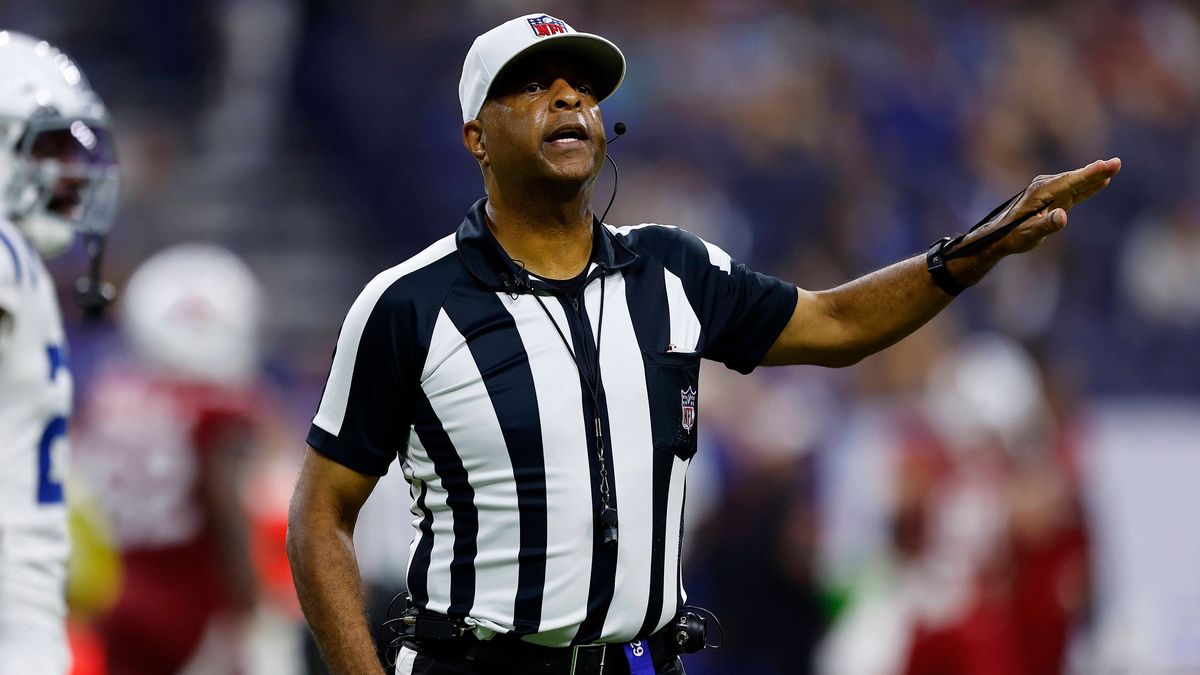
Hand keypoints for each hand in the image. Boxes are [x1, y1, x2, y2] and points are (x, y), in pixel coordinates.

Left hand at [977, 157, 1122, 257]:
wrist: (999, 235)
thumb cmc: (1012, 235)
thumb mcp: (1029, 234)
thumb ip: (1046, 224)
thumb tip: (1062, 216)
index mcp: (1040, 192)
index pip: (1069, 182)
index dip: (1088, 175)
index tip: (1104, 166)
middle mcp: (1045, 186)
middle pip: (1076, 178)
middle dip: (1096, 171)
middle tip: (1117, 163)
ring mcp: (1050, 190)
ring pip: (1077, 182)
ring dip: (1095, 175)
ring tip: (1114, 166)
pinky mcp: (1053, 196)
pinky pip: (1075, 189)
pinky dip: (1088, 184)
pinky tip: (1102, 179)